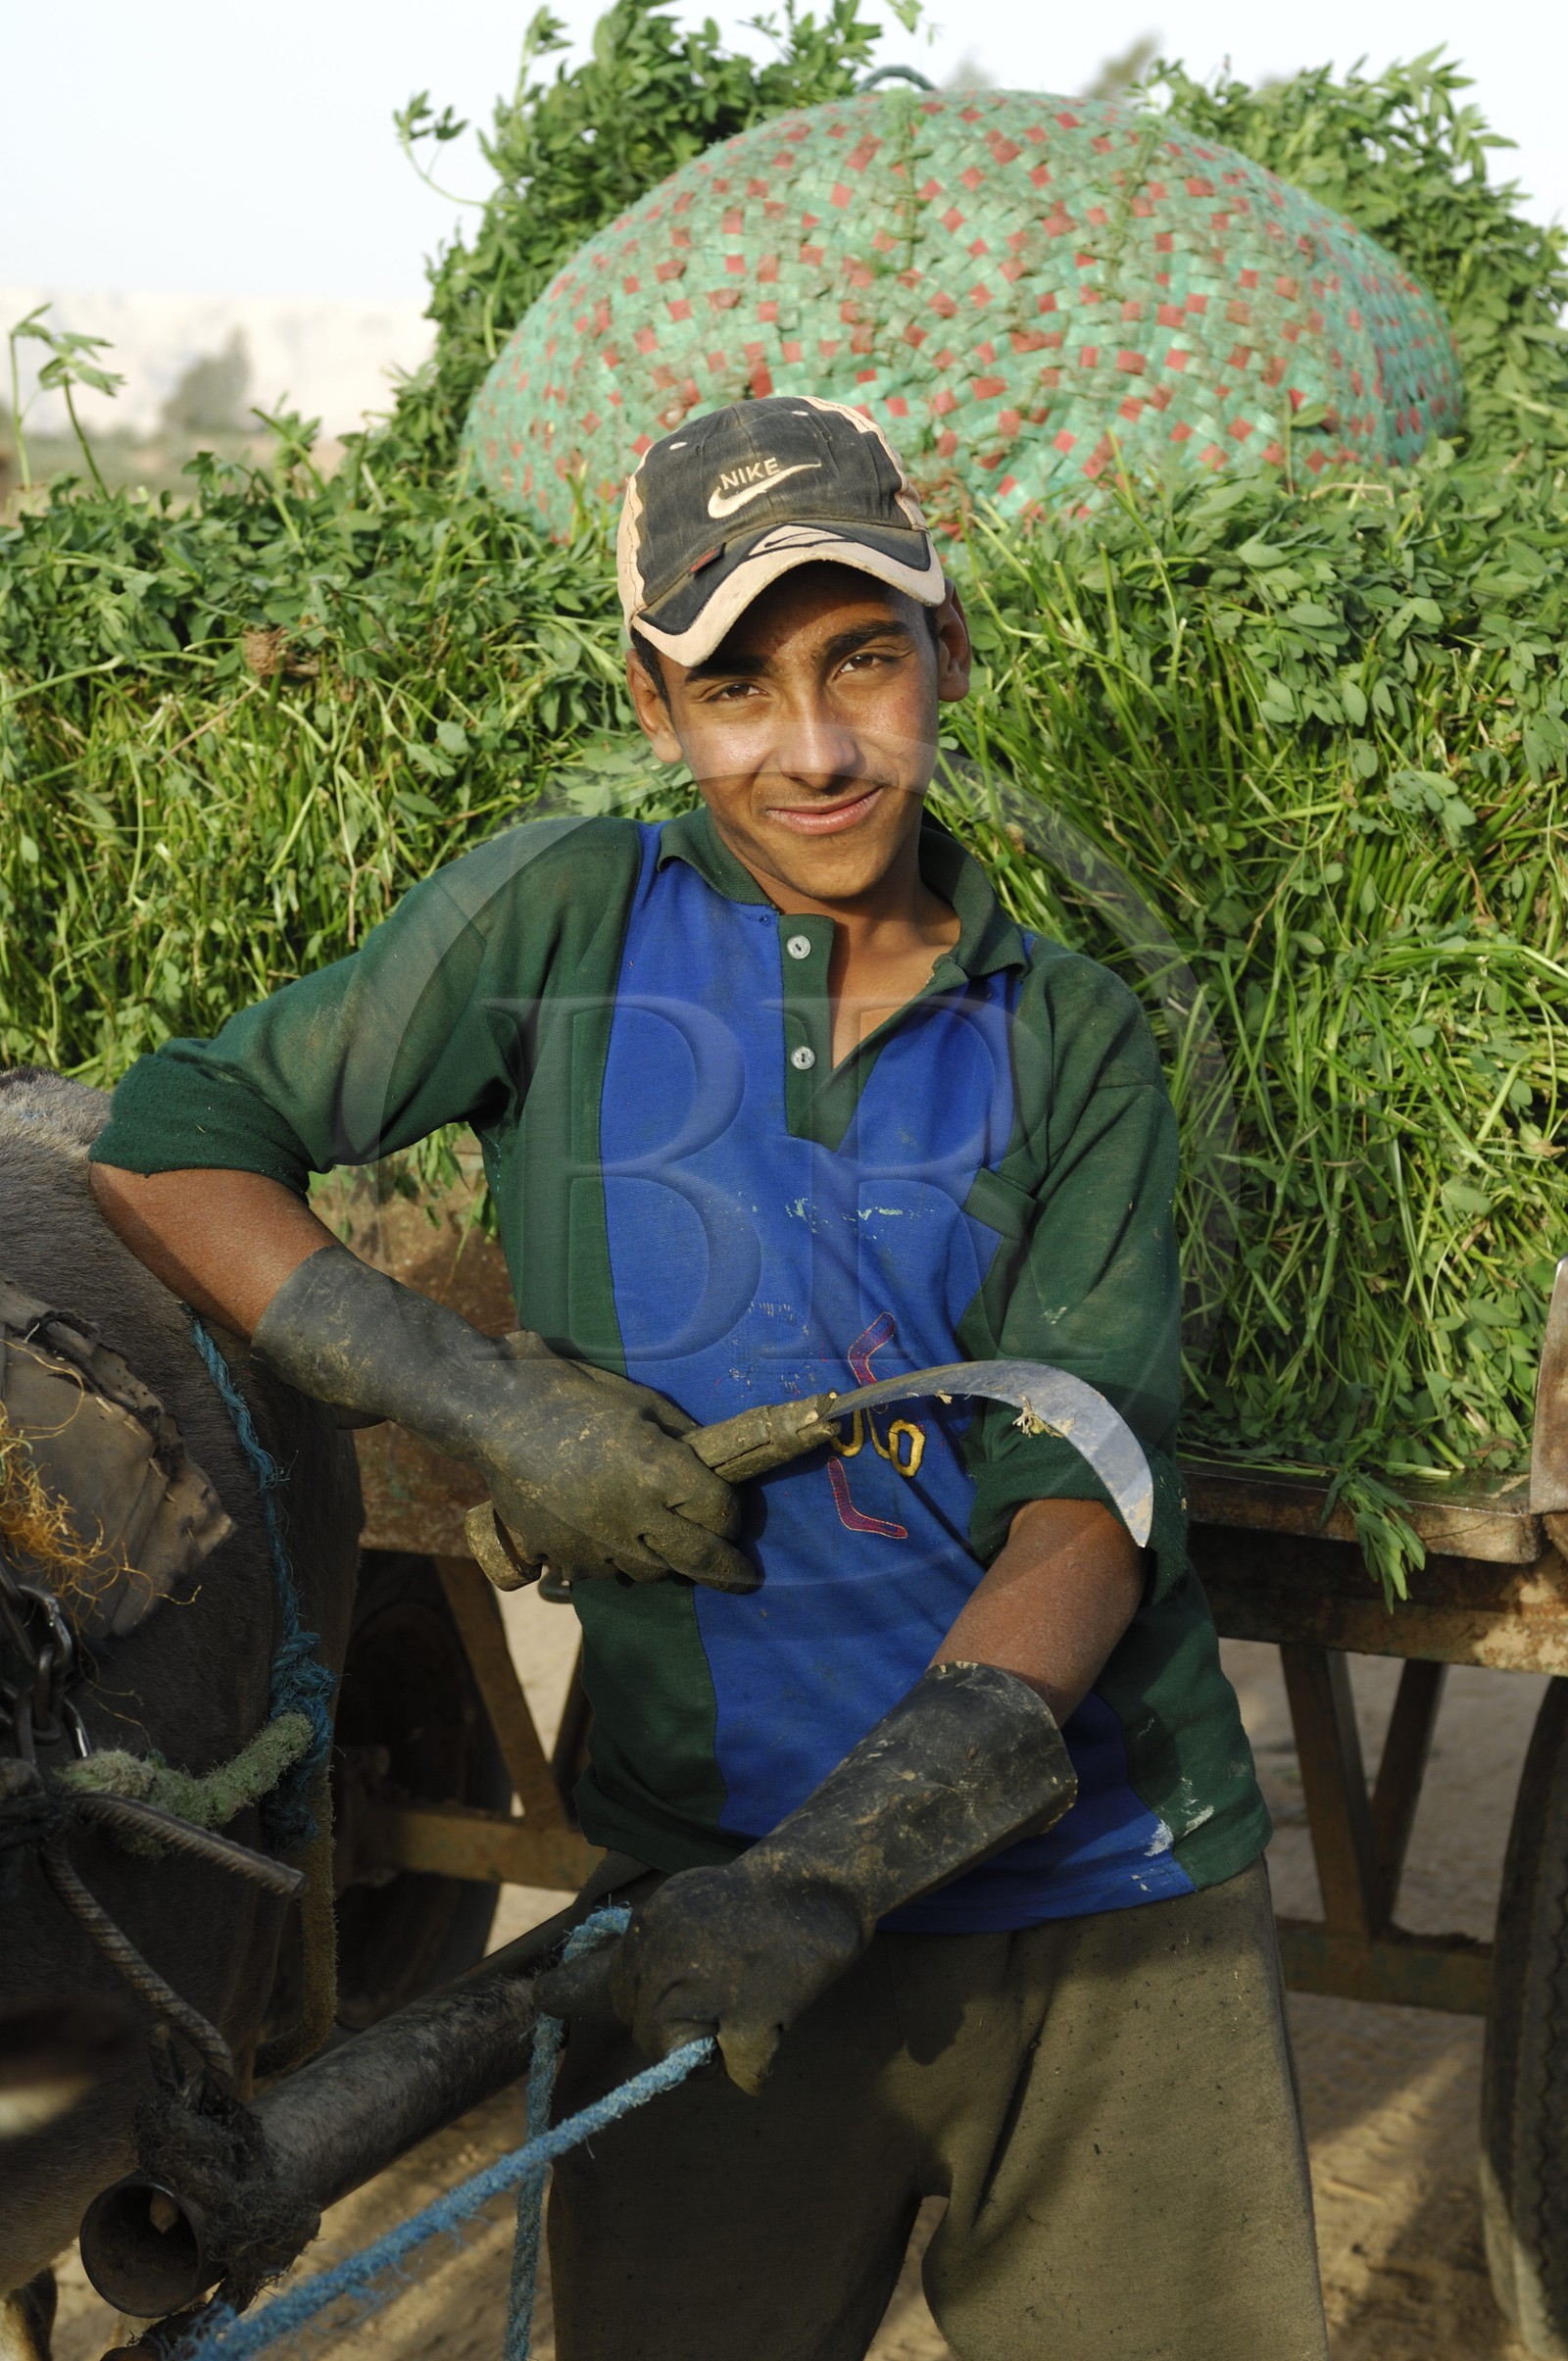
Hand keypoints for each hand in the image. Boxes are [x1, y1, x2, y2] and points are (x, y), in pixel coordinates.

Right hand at [249, 1249, 755, 1593]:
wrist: (493, 1413)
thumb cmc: (572, 1395)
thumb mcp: (639, 1403)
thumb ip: (681, 1438)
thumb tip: (711, 1463)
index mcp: (656, 1469)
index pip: (719, 1512)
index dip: (732, 1515)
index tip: (733, 1514)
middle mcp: (633, 1514)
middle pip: (698, 1559)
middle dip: (726, 1570)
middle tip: (741, 1577)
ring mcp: (596, 1542)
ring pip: (652, 1574)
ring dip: (666, 1563)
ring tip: (666, 1545)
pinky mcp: (564, 1555)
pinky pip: (606, 1573)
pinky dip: (619, 1562)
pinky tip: (616, 1542)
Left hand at [535, 1861, 863, 2095]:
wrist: (818, 1881)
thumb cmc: (749, 1902)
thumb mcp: (677, 1908)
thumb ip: (625, 1957)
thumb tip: (544, 1999)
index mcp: (647, 1925)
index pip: (618, 1994)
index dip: (655, 2001)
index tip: (688, 1989)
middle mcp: (664, 1954)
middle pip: (646, 2031)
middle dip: (681, 2029)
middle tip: (729, 1995)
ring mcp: (704, 1985)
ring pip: (676, 2057)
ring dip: (712, 2051)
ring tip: (749, 2011)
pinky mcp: (748, 2015)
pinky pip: (738, 2075)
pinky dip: (755, 2065)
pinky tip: (772, 2026)